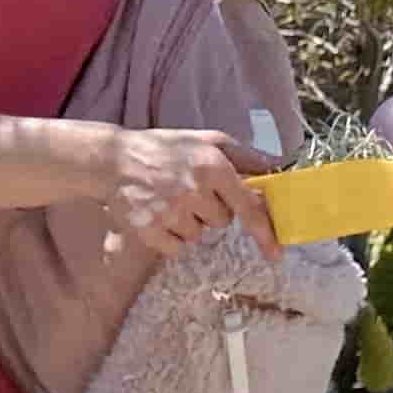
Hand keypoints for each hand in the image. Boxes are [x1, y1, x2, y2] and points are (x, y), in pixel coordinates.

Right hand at [105, 127, 276, 258]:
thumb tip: (278, 167)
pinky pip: (175, 248)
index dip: (264, 230)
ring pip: (197, 236)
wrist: (113, 160)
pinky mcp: (149, 229)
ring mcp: (169, 211)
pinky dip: (170, 237)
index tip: (275, 252)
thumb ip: (245, 155)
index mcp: (212, 166)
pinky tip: (158, 214)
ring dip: (188, 223)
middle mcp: (193, 189)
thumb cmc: (165, 149)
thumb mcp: (207, 141)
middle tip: (190, 192)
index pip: (247, 205)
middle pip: (222, 221)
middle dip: (211, 210)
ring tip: (169, 200)